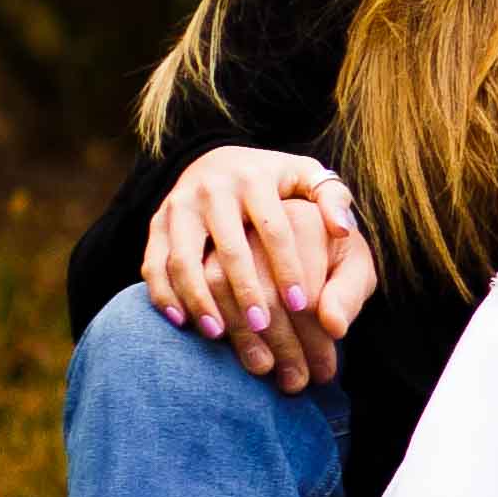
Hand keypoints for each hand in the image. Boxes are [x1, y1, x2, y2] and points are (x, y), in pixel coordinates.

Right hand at [141, 146, 378, 390]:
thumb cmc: (275, 180)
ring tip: (219, 333)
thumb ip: (333, 198)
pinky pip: (153, 262)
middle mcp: (213, 189)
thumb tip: (344, 230)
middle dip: (245, 290)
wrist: (219, 162)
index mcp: (255, 179)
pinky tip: (182, 322)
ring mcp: (179, 205)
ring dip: (199, 298)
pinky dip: (163, 294)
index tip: (301, 305)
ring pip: (184, 258)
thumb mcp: (307, 177)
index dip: (287, 268)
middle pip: (229, 247)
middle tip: (263, 327)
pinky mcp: (156, 222)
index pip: (274, 229)